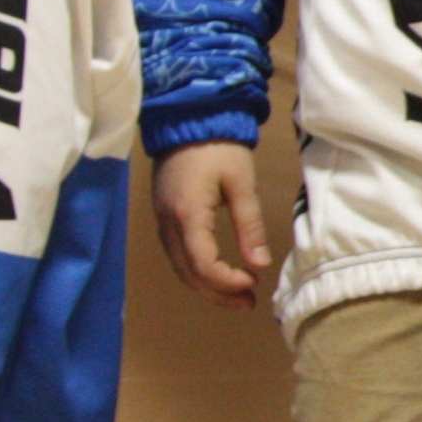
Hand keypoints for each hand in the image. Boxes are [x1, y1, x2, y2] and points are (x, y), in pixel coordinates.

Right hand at [153, 142, 274, 306]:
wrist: (187, 118)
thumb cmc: (219, 147)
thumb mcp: (241, 183)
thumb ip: (250, 225)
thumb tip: (260, 265)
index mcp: (187, 215)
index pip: (203, 265)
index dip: (227, 282)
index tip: (253, 284)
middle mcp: (168, 224)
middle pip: (188, 273)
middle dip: (218, 293)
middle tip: (249, 303)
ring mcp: (162, 221)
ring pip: (179, 267)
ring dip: (207, 286)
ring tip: (238, 295)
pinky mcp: (163, 216)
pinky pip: (176, 254)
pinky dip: (196, 271)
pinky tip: (217, 275)